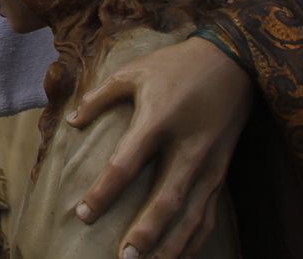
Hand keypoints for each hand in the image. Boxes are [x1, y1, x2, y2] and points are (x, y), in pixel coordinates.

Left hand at [68, 36, 250, 257]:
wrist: (232, 63)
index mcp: (158, 120)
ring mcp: (209, 163)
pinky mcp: (223, 172)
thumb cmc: (173, 66)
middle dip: (145, 232)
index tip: (82, 214)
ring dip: (172, 244)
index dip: (104, 193)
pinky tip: (179, 255)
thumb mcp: (132, 71)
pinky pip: (210, 212)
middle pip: (166, 199)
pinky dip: (196, 237)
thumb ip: (98, 98)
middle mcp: (187, 147)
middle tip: (124, 257)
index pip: (126, 164)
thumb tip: (71, 122)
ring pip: (193, 214)